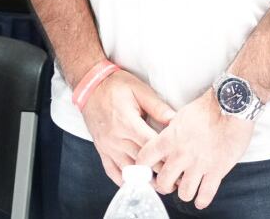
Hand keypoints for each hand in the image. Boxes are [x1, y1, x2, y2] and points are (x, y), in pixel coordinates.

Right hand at [80, 69, 175, 183]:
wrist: (89, 86)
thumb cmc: (115, 85)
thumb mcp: (139, 90)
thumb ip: (158, 107)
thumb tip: (176, 120)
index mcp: (128, 123)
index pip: (151, 148)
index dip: (166, 157)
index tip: (179, 163)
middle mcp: (117, 139)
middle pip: (142, 162)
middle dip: (161, 172)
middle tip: (177, 178)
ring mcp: (108, 147)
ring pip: (129, 172)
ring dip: (145, 180)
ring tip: (162, 184)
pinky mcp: (102, 150)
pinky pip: (112, 172)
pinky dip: (125, 181)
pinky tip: (137, 184)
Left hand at [136, 89, 254, 208]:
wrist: (230, 107)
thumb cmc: (206, 108)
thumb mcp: (180, 117)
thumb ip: (170, 132)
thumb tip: (164, 140)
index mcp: (168, 139)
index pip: (144, 159)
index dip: (143, 168)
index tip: (147, 171)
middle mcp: (180, 155)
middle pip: (163, 183)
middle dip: (165, 186)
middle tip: (170, 184)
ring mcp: (199, 165)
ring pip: (184, 193)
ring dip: (185, 193)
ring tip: (187, 189)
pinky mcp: (217, 171)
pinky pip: (206, 195)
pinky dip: (202, 201)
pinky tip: (200, 200)